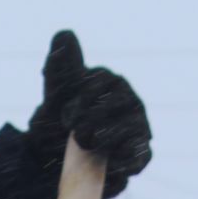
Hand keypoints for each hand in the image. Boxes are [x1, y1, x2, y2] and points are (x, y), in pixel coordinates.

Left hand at [25, 31, 151, 195]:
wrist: (60, 157)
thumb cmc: (62, 118)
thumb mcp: (57, 91)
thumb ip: (62, 64)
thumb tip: (65, 34)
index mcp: (109, 82)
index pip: (100, 83)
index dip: (80, 101)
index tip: (65, 115)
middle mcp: (129, 100)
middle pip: (115, 105)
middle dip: (89, 121)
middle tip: (75, 134)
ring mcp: (137, 127)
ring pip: (129, 130)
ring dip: (105, 140)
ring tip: (87, 147)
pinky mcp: (140, 154)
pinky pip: (140, 156)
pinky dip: (126, 162)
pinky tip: (110, 164)